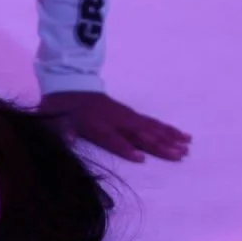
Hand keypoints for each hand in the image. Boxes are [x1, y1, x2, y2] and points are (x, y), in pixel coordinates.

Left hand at [37, 91, 191, 162]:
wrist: (68, 82)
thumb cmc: (61, 107)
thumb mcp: (54, 118)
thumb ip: (61, 131)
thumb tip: (67, 140)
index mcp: (95, 124)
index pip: (113, 138)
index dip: (125, 147)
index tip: (140, 158)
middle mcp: (114, 120)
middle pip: (139, 134)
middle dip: (159, 145)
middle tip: (179, 156)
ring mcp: (124, 116)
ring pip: (150, 128)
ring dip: (168, 138)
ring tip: (187, 148)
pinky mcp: (130, 113)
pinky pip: (152, 122)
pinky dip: (167, 129)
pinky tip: (182, 135)